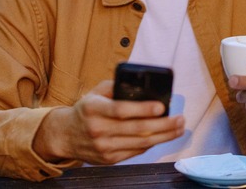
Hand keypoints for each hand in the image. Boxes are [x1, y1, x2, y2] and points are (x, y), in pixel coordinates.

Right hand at [33, 80, 184, 164]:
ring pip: (140, 143)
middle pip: (136, 129)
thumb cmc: (85, 110)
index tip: (161, 106)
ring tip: (178, 128)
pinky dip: (151, 144)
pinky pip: (136, 152)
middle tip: (180, 119)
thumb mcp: (94, 93)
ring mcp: (104, 147)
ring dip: (163, 136)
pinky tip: (162, 136)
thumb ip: (114, 86)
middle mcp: (98, 129)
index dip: (143, 109)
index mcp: (93, 109)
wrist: (65, 136)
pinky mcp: (109, 159)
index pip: (121, 110)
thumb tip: (140, 85)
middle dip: (163, 125)